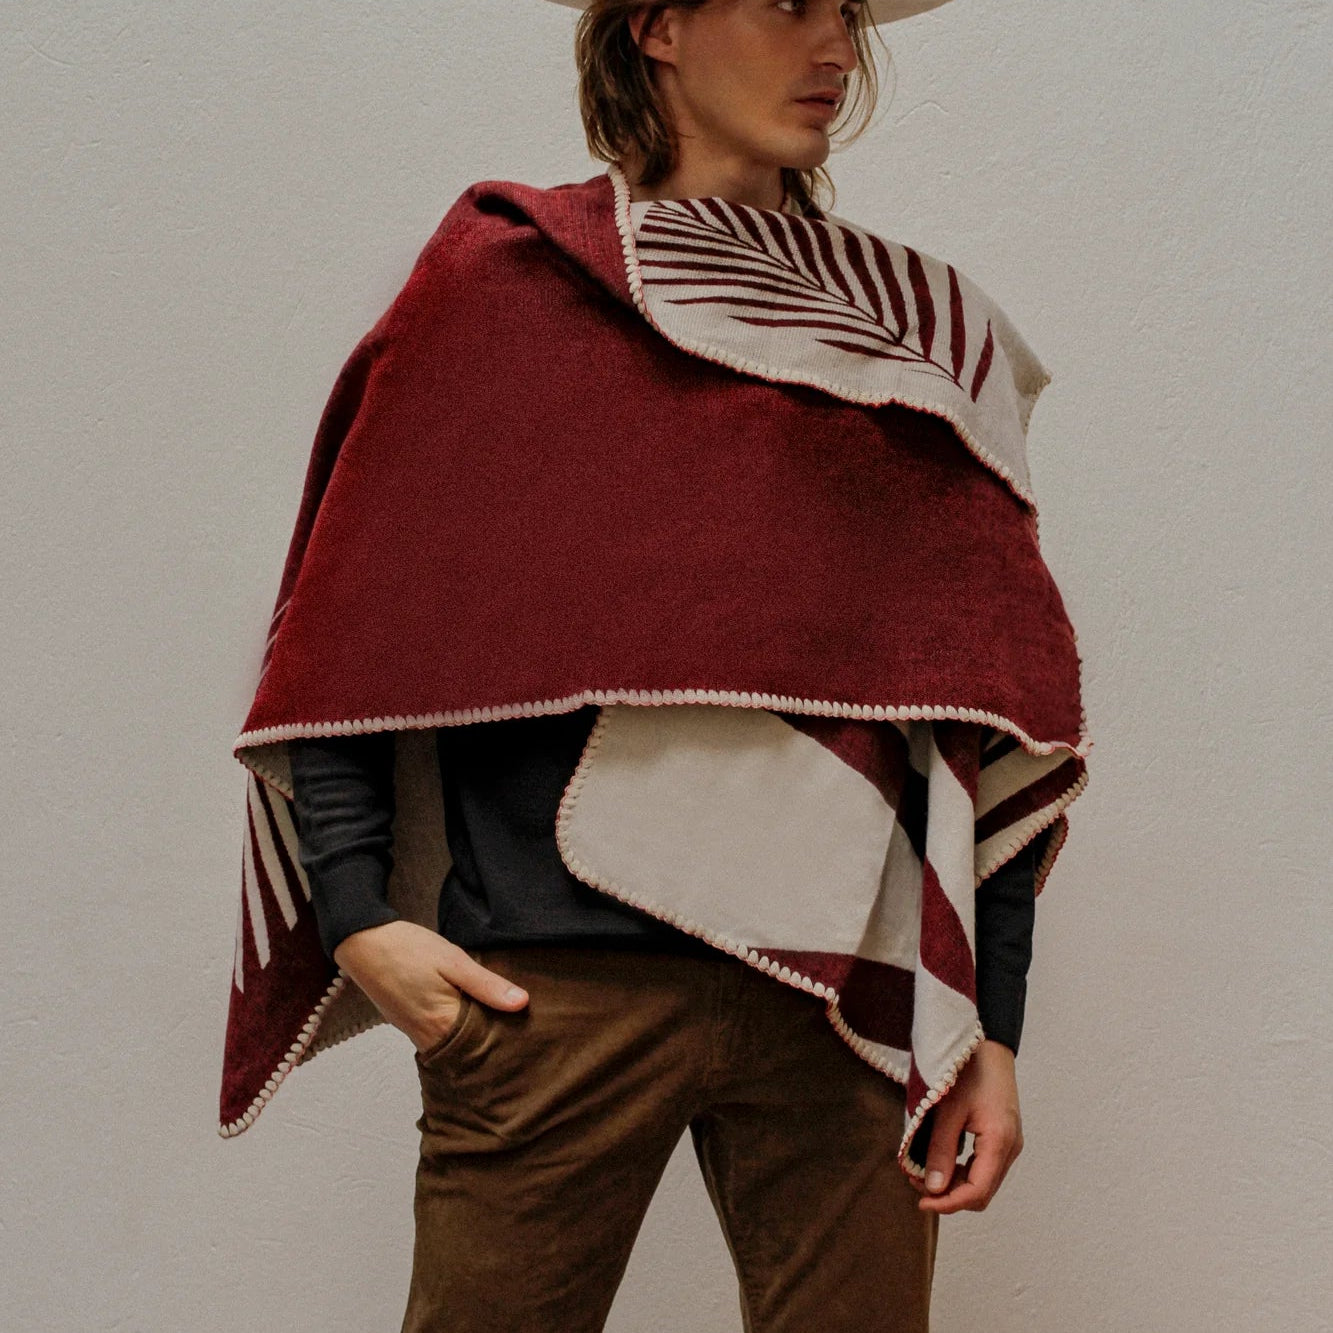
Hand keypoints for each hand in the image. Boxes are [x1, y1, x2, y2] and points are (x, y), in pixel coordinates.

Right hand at [332, 920, 528, 1053]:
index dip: (507, 1041)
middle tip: (521, 1031)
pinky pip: (439, 1037)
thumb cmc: (409, 948)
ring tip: (502, 1024)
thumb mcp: (453, 960)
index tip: (528, 1033)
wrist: (363, 942)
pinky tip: (471, 1016)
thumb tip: (522, 1004)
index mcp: (442, 1025)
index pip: (485, 1047)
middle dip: (492, 1043)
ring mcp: (415, 1034)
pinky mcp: (408, 1025)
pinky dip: (456, 1031)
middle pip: (469, 1052)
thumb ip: (486, 985)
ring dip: (475, 1036)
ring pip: (454, 1046)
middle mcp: (427, 1039)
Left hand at [911, 1039, 1023, 1213]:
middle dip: (949, 1196)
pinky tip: (940, 1162)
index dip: (949, 1204)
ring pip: (983, 1182)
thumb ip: (940, 1150)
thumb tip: (933, 1188)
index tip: (922, 1202)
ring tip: (923, 1173)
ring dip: (954, 1184)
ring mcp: (1009, 1144)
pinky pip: (984, 1167)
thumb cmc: (968, 1070)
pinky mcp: (1003, 1138)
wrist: (989, 1045)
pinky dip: (962, 1171)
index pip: (977, 1192)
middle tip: (917, 1184)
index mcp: (1000, 1142)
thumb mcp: (948, 1110)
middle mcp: (1010, 1148)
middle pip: (981, 1192)